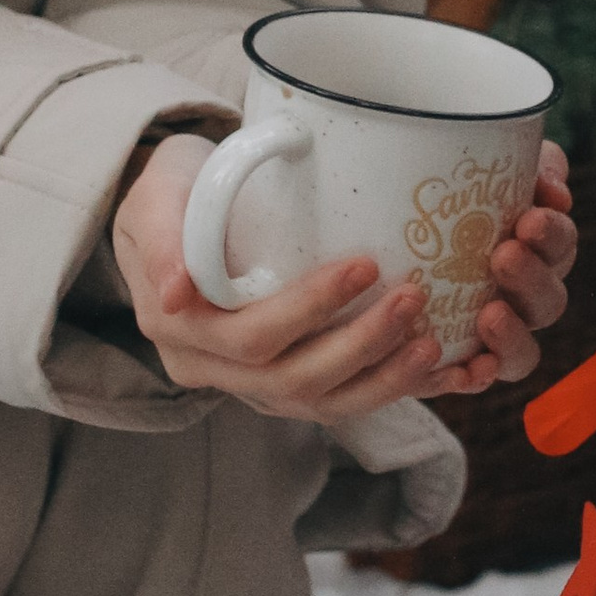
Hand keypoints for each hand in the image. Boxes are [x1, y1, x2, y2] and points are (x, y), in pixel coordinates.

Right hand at [114, 135, 448, 421]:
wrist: (180, 211)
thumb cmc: (176, 191)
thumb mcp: (156, 197)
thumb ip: (164, 238)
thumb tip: (175, 294)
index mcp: (178, 331)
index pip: (248, 337)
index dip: (309, 311)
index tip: (365, 266)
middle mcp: (212, 370)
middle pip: (291, 380)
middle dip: (359, 345)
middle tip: (412, 297)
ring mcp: (250, 385)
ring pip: (321, 404)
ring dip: (382, 381)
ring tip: (431, 344)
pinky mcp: (285, 385)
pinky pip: (342, 401)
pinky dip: (391, 390)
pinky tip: (439, 374)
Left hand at [422, 142, 579, 400]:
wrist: (365, 232)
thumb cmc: (437, 191)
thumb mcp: (476, 163)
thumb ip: (523, 163)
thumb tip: (554, 187)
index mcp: (534, 251)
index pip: (560, 248)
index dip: (554, 237)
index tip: (530, 217)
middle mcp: (520, 299)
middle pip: (548, 301)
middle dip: (533, 278)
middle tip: (504, 254)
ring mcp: (489, 337)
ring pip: (522, 352)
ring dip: (513, 334)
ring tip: (489, 313)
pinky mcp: (453, 364)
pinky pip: (475, 381)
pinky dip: (478, 377)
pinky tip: (469, 366)